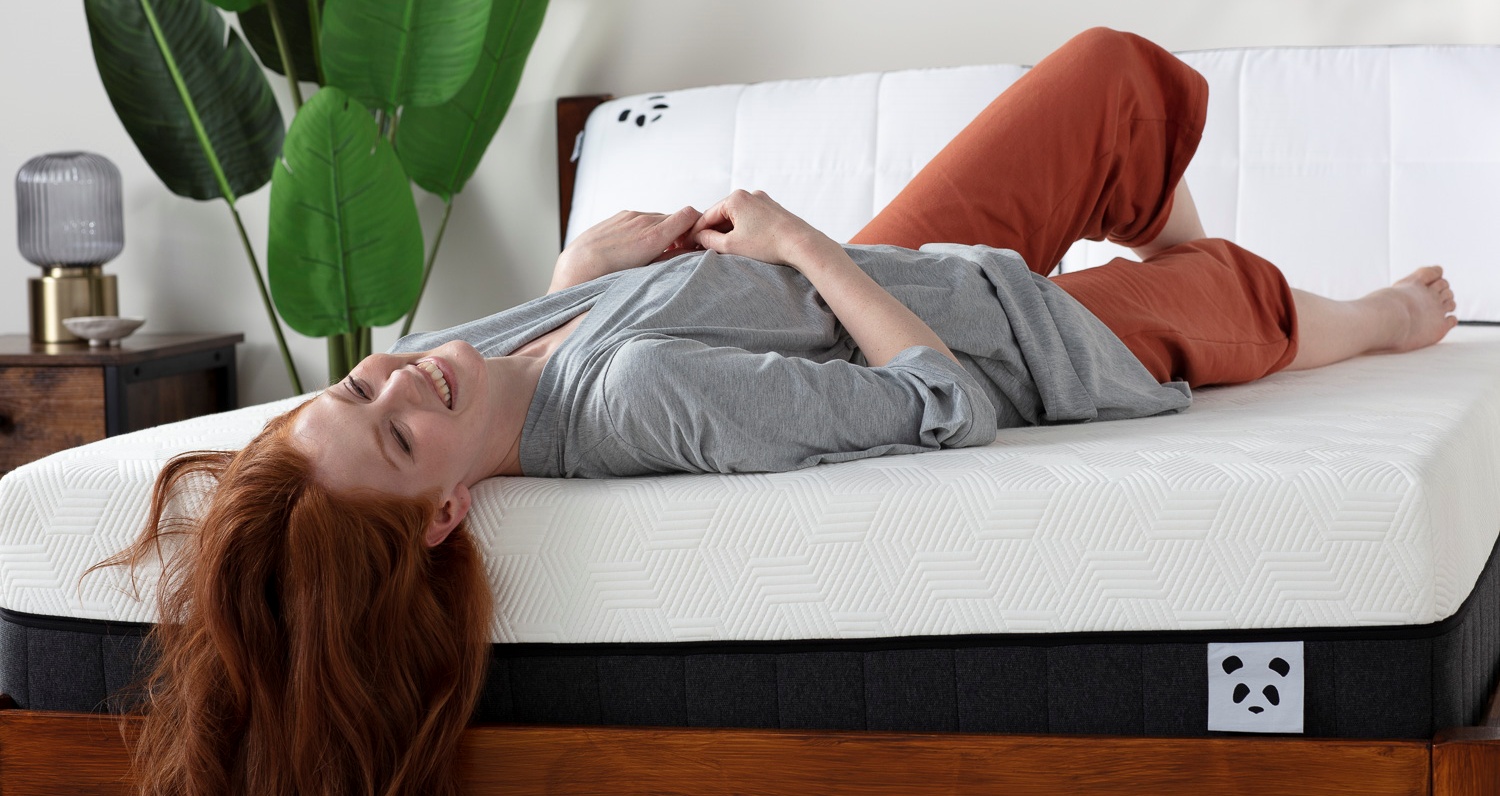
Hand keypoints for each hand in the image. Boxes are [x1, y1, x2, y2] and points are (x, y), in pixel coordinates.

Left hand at [552, 207, 703, 291]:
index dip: (697, 225)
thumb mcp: (649, 271)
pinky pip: (642, 218)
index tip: (695, 241)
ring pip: (658, 218)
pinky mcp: (621, 215)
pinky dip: (646, 228)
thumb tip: (691, 251)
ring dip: (662, 230)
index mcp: (655, 235)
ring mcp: (631, 215)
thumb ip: (674, 258)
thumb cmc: (613, 273)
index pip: (690, 214)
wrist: (580, 265)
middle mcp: (644, 220)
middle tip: (677, 251)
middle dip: (680, 231)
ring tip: (654, 251)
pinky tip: (637, 245)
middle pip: (675, 218)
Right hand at [690, 190, 837, 270]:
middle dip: (712, 231)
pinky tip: (743, 243)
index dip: (696, 232)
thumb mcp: (731, 245)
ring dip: (728, 231)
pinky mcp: (774, 209)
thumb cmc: (767, 244)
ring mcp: (763, 200)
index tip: (688, 245)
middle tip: (702, 248)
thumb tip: (699, 237)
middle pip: (722, 214)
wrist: (801, 244)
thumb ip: (709, 240)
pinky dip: (743, 229)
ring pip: (737, 217)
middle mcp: (749, 194)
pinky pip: (751, 218)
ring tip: (722, 248)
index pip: (707, 215)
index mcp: (735, 198)